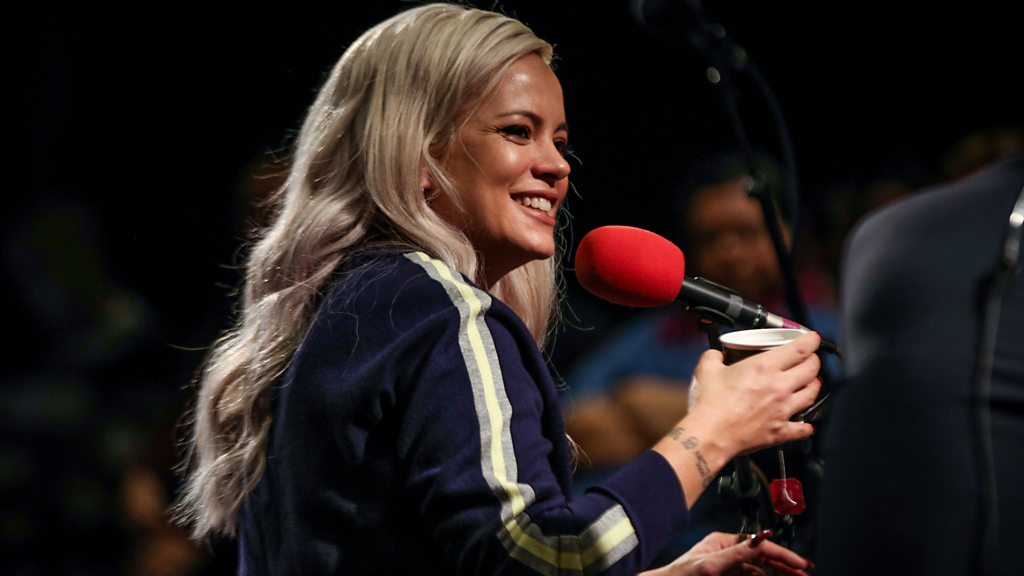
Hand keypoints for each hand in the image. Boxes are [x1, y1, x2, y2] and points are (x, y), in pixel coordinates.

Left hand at [639, 530, 813, 575]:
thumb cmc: (681, 575)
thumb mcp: (712, 564)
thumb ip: (739, 552)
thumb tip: (761, 536)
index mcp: (723, 541)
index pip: (760, 545)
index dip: (783, 554)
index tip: (801, 565)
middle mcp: (726, 551)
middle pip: (763, 556)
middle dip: (785, 564)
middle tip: (805, 573)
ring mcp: (726, 565)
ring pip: (759, 568)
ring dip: (777, 573)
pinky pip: (750, 575)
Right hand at [687, 331, 820, 455]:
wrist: (712, 433)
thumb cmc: (712, 404)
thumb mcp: (707, 369)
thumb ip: (714, 357)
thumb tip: (716, 355)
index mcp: (764, 367)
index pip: (800, 349)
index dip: (811, 341)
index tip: (813, 339)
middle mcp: (779, 387)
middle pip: (811, 369)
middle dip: (814, 361)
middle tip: (810, 359)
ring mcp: (783, 409)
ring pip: (812, 394)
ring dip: (814, 386)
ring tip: (811, 383)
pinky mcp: (781, 430)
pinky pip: (802, 428)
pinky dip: (806, 426)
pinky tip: (806, 424)